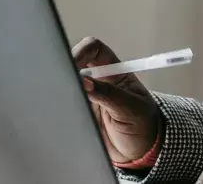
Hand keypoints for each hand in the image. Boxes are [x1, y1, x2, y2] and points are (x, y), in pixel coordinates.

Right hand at [72, 37, 161, 162]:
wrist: (140, 152)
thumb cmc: (143, 126)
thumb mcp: (130, 109)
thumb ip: (108, 94)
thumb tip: (84, 81)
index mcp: (115, 72)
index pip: (95, 49)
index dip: (82, 51)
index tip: (72, 63)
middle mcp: (98, 81)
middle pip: (74, 63)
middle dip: (65, 69)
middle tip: (61, 82)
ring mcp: (86, 97)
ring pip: (66, 84)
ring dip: (62, 89)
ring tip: (61, 99)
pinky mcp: (79, 113)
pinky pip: (64, 105)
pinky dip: (59, 106)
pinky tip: (61, 111)